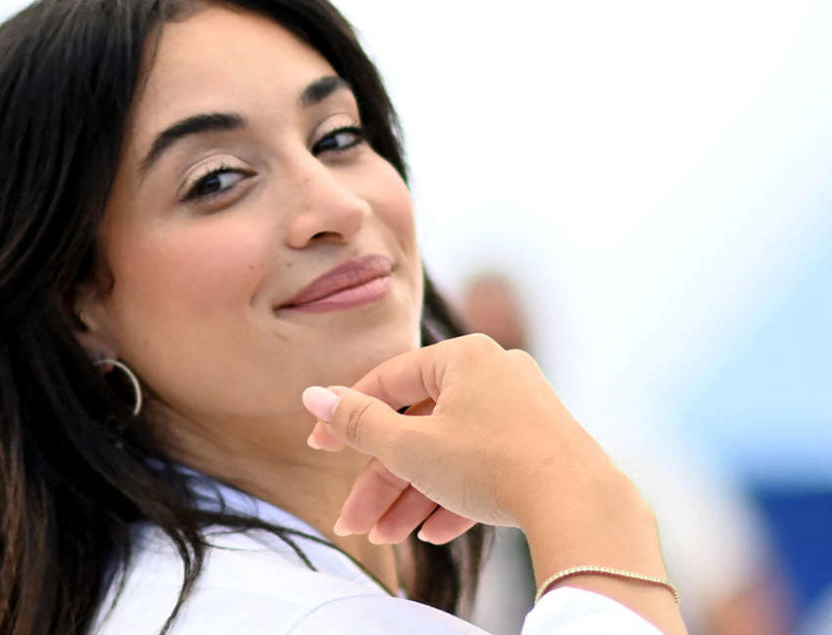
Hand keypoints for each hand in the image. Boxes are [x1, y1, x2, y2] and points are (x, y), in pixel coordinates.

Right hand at [303, 333, 619, 543]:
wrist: (580, 505)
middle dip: (382, 481)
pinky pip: (485, 466)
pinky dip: (455, 496)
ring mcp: (522, 409)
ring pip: (450, 452)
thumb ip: (358, 423)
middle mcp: (495, 373)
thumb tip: (313, 396)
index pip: (389, 382)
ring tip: (386, 537)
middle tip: (352, 519)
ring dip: (413, 497)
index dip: (347, 418)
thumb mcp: (411, 447)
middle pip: (418, 427)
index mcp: (464, 356)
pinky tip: (433, 534)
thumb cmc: (493, 464)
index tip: (318, 448)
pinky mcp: (541, 445)